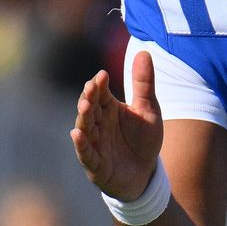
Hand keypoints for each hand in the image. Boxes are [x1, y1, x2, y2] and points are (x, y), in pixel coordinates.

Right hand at [70, 50, 163, 201]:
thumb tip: (144, 51)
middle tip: (91, 87)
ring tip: (85, 106)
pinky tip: (77, 134)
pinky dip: (81, 145)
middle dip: (89, 98)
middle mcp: (98, 124)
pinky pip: (86, 154)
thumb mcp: (149, 110)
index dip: (99, 85)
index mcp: (109, 109)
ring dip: (83, 118)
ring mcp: (95, 144)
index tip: (102, 75)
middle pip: (90, 108)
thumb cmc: (143, 140)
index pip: (100, 93)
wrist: (147, 174)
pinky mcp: (96, 165)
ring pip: (85, 128)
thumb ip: (144, 83)